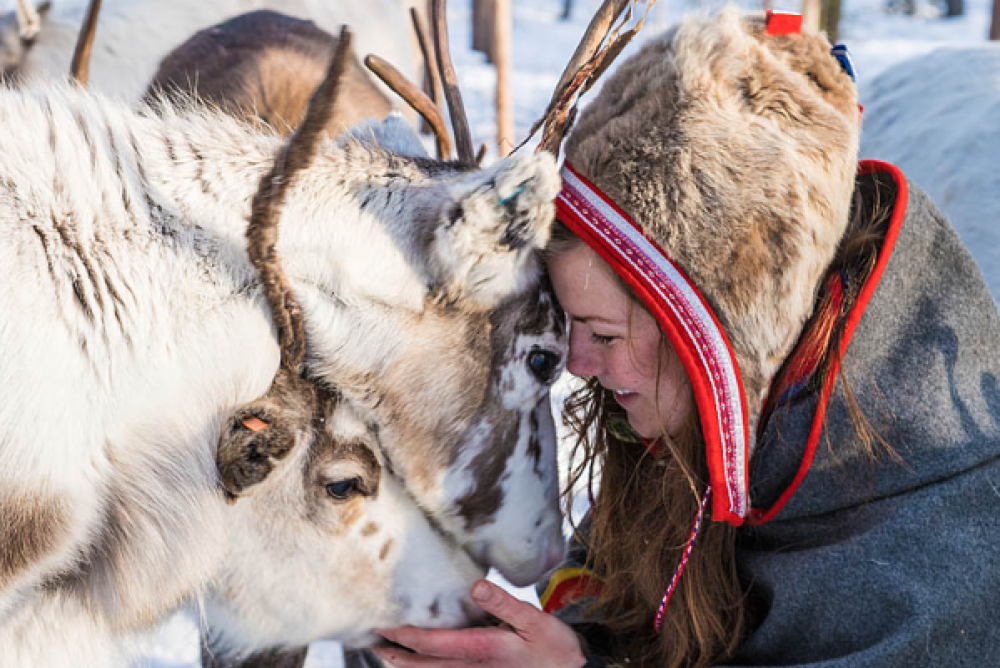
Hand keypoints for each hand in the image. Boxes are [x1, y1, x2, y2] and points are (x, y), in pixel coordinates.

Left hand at [372, 579, 586, 666]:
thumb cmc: (554, 648)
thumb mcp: (536, 621)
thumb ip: (504, 603)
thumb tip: (475, 585)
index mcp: (483, 649)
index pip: (433, 643)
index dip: (405, 634)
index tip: (383, 622)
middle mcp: (474, 666)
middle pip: (424, 663)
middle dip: (396, 652)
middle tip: (371, 641)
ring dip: (407, 663)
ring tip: (385, 652)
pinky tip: (419, 662)